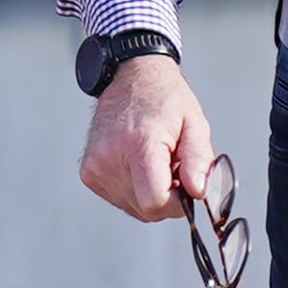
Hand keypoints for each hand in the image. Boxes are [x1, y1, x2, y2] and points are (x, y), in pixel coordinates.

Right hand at [79, 53, 220, 225]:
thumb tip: (198, 193)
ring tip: (155, 161)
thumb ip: (199, 160)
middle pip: (146, 209)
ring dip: (150, 193)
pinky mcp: (88, 173)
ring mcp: (95, 167)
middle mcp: (110, 158)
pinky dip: (134, 190)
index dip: (177, 203)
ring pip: (134, 208)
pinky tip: (138, 164)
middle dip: (167, 197)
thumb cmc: (165, 100)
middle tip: (172, 166)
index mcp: (138, 144)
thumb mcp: (194, 124)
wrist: (128, 78)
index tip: (186, 185)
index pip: (155, 202)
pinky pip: (120, 200)